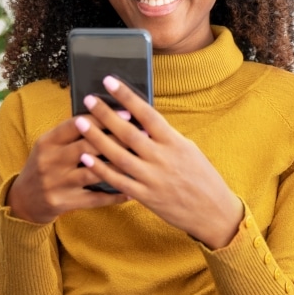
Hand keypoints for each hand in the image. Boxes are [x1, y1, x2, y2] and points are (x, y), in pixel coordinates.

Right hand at [7, 116, 129, 223]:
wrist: (23, 200)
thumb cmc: (44, 167)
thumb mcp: (48, 146)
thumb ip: (70, 134)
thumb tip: (104, 115)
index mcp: (47, 142)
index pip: (76, 124)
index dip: (102, 117)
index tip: (126, 113)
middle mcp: (51, 161)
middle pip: (88, 146)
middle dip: (117, 139)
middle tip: (140, 134)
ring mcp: (57, 183)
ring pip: (94, 172)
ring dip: (119, 166)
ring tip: (139, 159)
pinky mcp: (64, 202)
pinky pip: (95, 198)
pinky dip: (114, 195)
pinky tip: (131, 192)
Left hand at [75, 76, 243, 248]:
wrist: (213, 212)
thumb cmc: (202, 178)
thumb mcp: (188, 150)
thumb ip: (166, 137)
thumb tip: (143, 121)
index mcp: (175, 143)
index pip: (148, 114)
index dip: (127, 97)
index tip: (110, 82)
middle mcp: (162, 158)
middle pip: (128, 132)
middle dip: (106, 114)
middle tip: (88, 100)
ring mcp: (153, 179)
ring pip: (119, 155)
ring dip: (97, 138)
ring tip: (80, 123)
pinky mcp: (146, 197)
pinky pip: (118, 181)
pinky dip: (101, 169)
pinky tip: (86, 159)